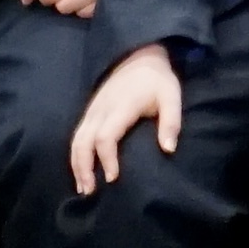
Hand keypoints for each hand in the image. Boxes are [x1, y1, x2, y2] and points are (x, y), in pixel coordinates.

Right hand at [72, 42, 184, 192]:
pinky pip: (77, 135)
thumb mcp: (171, 96)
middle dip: (84, 167)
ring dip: (77, 164)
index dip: (107, 158)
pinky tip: (82, 172)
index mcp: (121, 105)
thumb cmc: (157, 80)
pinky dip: (76, 155)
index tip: (113, 178)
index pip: (106, 136)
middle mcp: (101, 108)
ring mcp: (93, 109)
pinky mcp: (90, 111)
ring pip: (76, 139)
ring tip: (84, 188)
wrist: (140, 56)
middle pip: (83, 141)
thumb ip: (171, 122)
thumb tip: (168, 149)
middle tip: (91, 191)